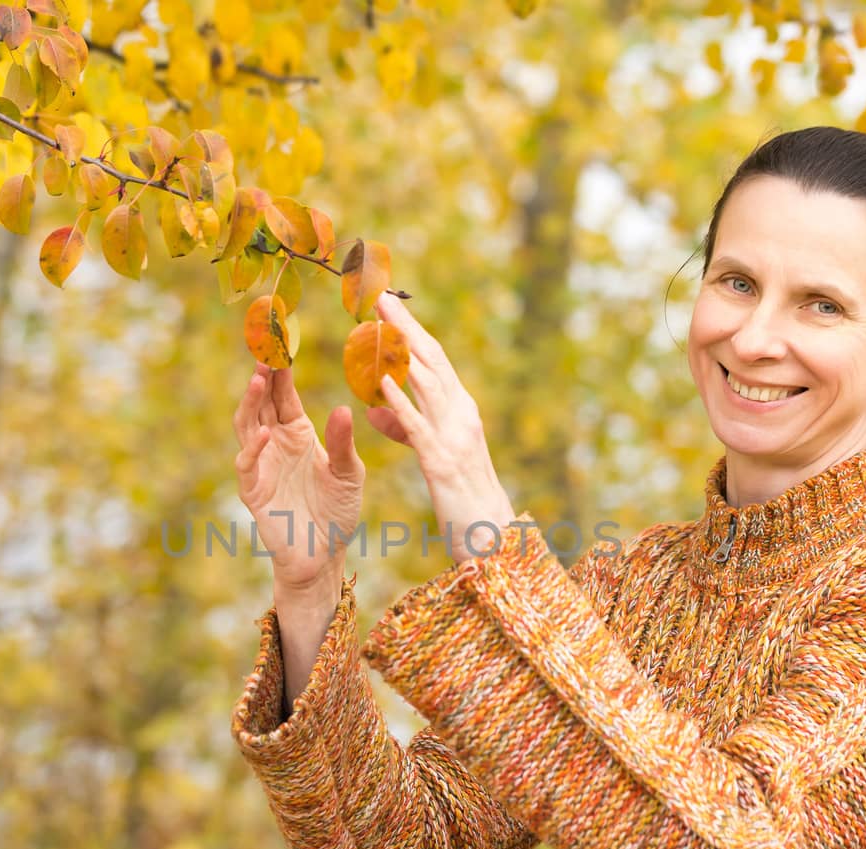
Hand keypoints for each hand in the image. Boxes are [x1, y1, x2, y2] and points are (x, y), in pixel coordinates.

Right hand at [233, 364, 364, 594]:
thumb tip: (343, 409)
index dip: (281, 368)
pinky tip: (265, 433)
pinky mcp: (254, 490)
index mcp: (298, 432)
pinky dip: (254, 448)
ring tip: (258, 378)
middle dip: (261, 374)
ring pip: (247, 424)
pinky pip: (248, 464)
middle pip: (262, 401)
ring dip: (250, 402)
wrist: (323, 555)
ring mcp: (261, 464)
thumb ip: (344, 444)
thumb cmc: (337, 511)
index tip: (281, 338)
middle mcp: (275, 443)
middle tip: (265, 347)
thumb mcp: (350, 473)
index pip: (284, 393)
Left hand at [364, 292, 515, 564]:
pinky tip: (382, 382)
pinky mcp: (442, 462)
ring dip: (402, 350)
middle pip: (431, 359)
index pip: (433, 359)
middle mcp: (461, 413)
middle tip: (378, 295)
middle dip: (405, 325)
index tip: (386, 302)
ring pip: (429, 382)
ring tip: (378, 322)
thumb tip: (374, 407)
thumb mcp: (429, 452)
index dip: (409, 329)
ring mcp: (454, 435)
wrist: (491, 536)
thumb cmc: (461, 495)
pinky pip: (419, 426)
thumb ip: (404, 427)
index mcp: (459, 409)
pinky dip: (401, 402)